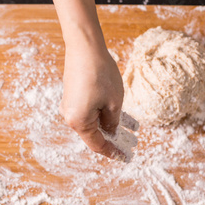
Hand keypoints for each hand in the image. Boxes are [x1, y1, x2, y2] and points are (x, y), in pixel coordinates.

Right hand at [51, 0, 125, 158]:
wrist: (84, 48)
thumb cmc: (100, 74)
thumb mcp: (114, 103)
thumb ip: (113, 122)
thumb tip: (112, 131)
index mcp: (79, 122)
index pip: (97, 145)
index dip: (112, 152)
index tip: (125, 157)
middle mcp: (71, 117)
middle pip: (94, 134)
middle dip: (115, 139)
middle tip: (133, 144)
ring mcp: (70, 106)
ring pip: (94, 121)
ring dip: (112, 125)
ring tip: (133, 129)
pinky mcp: (73, 96)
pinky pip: (90, 111)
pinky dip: (104, 114)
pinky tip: (121, 114)